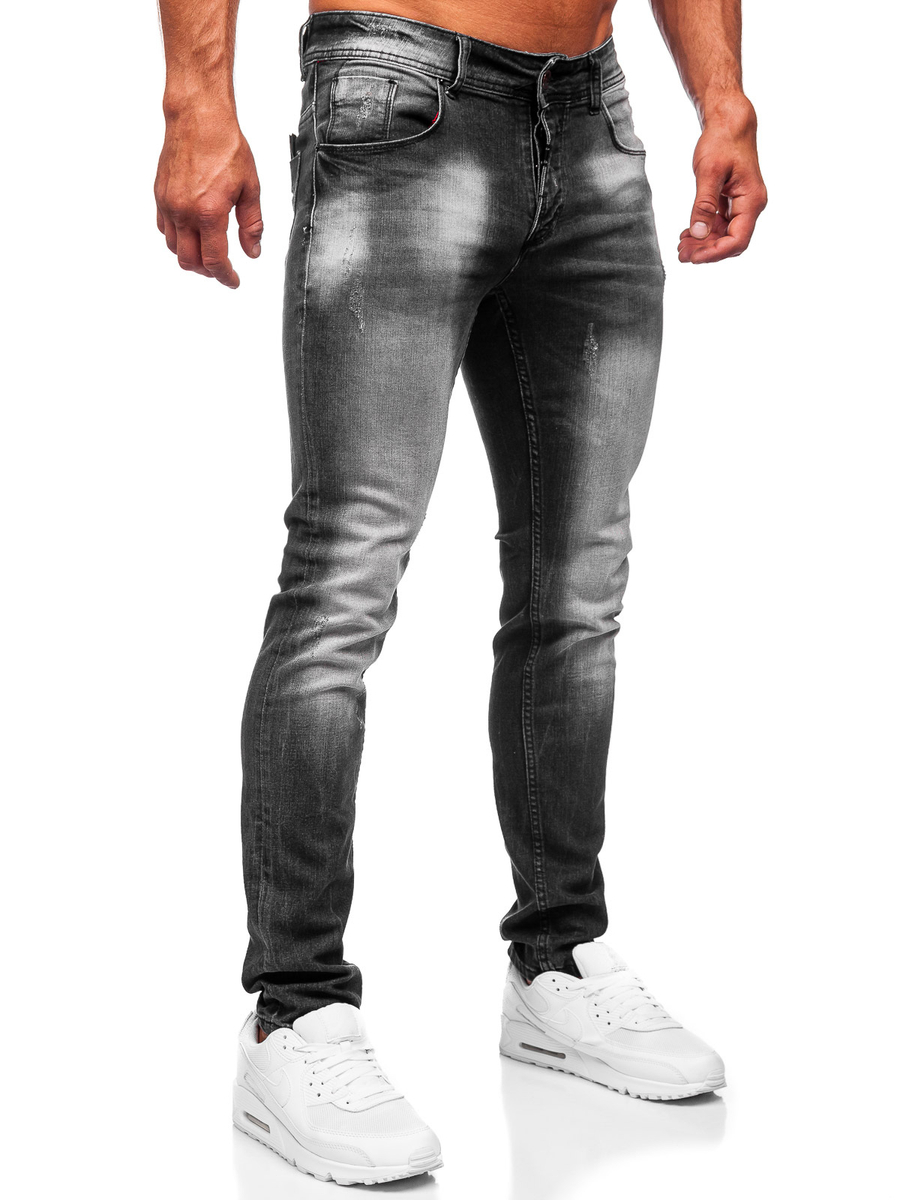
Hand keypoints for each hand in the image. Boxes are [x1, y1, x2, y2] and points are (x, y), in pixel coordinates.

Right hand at [155, 110, 262, 287]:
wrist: (198, 117)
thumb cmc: (226, 147)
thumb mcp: (250, 188)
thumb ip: (252, 224)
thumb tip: (252, 252)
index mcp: (209, 212)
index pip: (214, 261)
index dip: (225, 277)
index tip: (233, 281)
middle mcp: (183, 211)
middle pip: (189, 261)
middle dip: (208, 271)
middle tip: (222, 270)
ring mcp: (168, 203)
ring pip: (174, 248)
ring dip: (191, 257)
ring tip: (208, 253)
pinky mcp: (159, 195)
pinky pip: (164, 229)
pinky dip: (177, 239)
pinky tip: (192, 234)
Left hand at [678, 95, 767, 264]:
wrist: (730, 122)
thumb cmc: (722, 141)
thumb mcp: (709, 172)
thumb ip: (703, 204)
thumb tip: (698, 233)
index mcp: (751, 200)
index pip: (737, 240)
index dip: (715, 253)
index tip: (693, 258)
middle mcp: (751, 206)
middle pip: (730, 242)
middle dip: (706, 251)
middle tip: (681, 254)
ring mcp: (743, 205)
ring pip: (724, 235)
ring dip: (703, 243)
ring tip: (681, 246)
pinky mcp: (733, 202)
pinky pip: (721, 225)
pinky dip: (705, 231)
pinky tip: (688, 234)